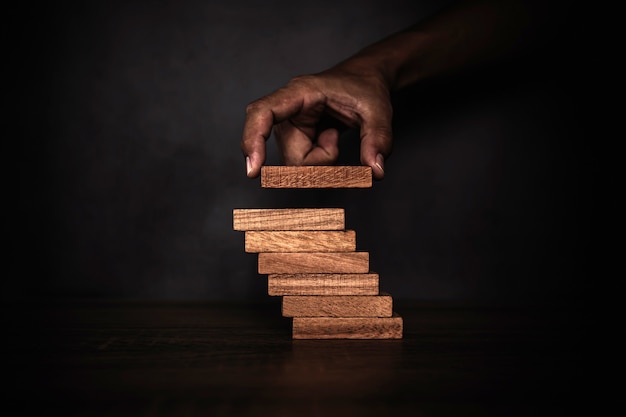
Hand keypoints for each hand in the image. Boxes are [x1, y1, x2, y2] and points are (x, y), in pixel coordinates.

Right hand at [241, 65, 392, 179]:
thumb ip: (378, 140)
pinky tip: (329, 138)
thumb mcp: (379, 112)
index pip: (262, 113)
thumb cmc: (365, 89)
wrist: (365, 82)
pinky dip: (321, 160)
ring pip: (297, 164)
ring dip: (321, 160)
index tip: (253, 169)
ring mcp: (289, 126)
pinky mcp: (294, 137)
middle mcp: (287, 110)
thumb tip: (376, 172)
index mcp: (299, 92)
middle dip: (319, 161)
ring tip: (334, 134)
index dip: (253, 139)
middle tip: (337, 138)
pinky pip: (303, 164)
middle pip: (291, 156)